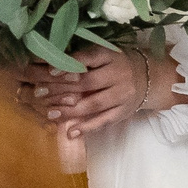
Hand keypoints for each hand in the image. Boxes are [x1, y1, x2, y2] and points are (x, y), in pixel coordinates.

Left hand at [33, 46, 153, 143]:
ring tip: (50, 113)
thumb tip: (46, 65)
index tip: (49, 72)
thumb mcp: (103, 54)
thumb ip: (81, 59)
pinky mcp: (123, 112)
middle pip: (88, 83)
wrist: (148, 77)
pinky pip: (103, 121)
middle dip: (61, 89)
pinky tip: (70, 133)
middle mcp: (118, 74)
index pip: (87, 59)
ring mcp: (122, 95)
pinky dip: (86, 128)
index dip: (68, 65)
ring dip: (70, 110)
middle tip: (39, 93)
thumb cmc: (115, 63)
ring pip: (94, 104)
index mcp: (110, 55)